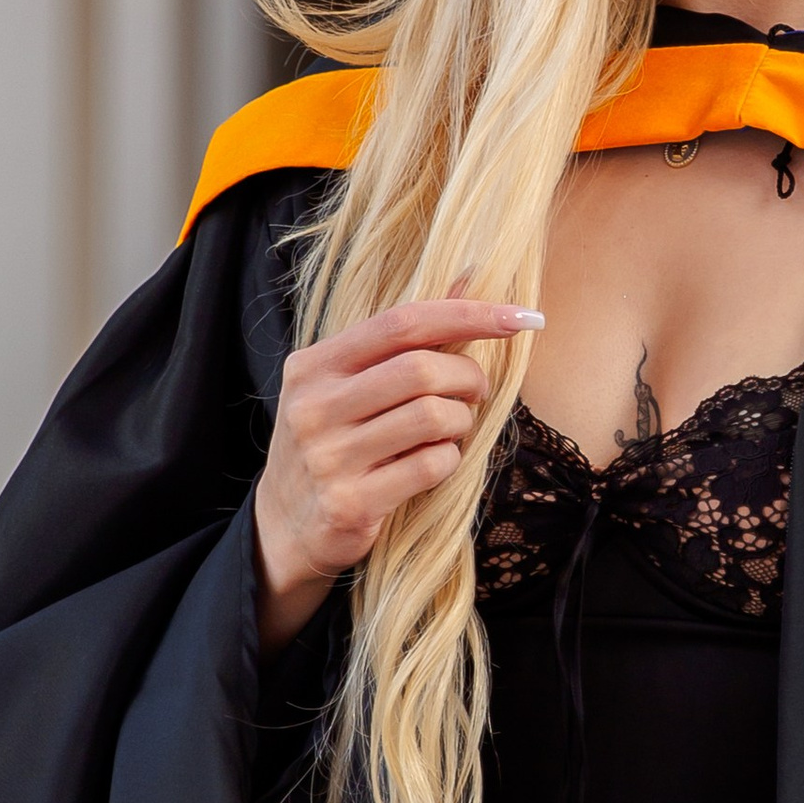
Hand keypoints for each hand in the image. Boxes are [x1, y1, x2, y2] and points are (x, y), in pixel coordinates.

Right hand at [252, 296, 540, 647]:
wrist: (284, 526)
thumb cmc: (331, 442)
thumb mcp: (348, 383)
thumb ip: (403, 338)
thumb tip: (468, 276)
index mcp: (313, 365)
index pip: (401, 323)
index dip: (466, 315)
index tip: (518, 317)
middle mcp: (314, 407)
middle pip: (420, 369)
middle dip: (467, 377)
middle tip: (477, 390)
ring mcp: (328, 458)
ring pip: (431, 417)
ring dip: (461, 420)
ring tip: (453, 427)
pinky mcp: (350, 503)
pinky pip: (429, 466)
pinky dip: (449, 459)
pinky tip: (437, 460)